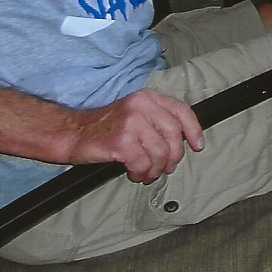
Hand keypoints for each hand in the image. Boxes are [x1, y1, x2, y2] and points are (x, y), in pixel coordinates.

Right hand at [68, 88, 204, 183]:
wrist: (74, 133)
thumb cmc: (107, 128)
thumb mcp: (135, 114)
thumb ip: (158, 120)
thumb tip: (184, 139)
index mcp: (148, 98)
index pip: (181, 111)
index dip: (194, 130)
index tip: (197, 145)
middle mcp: (142, 106)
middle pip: (174, 135)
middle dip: (174, 157)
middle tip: (165, 167)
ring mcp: (131, 122)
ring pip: (161, 153)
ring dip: (155, 169)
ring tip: (146, 173)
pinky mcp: (121, 141)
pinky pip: (143, 164)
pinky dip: (141, 173)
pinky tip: (134, 172)